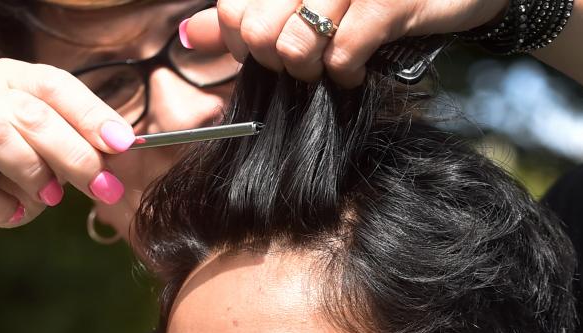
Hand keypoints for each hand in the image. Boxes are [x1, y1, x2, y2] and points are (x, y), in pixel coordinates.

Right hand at [0, 59, 135, 256]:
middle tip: (103, 188)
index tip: (123, 145)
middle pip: (31, 112)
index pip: (55, 85)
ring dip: (32, 173)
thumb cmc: (4, 185)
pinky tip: (11, 217)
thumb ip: (77, 154)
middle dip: (75, 153)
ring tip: (49, 201)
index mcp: (11, 81)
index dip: (91, 114)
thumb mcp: (49, 166)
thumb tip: (118, 159)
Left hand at [184, 0, 506, 86]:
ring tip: (331, 66)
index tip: (267, 49)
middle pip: (258, 32)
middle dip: (277, 62)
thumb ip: (246, 13)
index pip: (234, 8)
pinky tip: (356, 72)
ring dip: (312, 71)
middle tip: (306, 61)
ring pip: (295, 47)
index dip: (242, 42)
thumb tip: (194, 34)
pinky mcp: (389, 2)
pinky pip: (343, 55)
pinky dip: (345, 75)